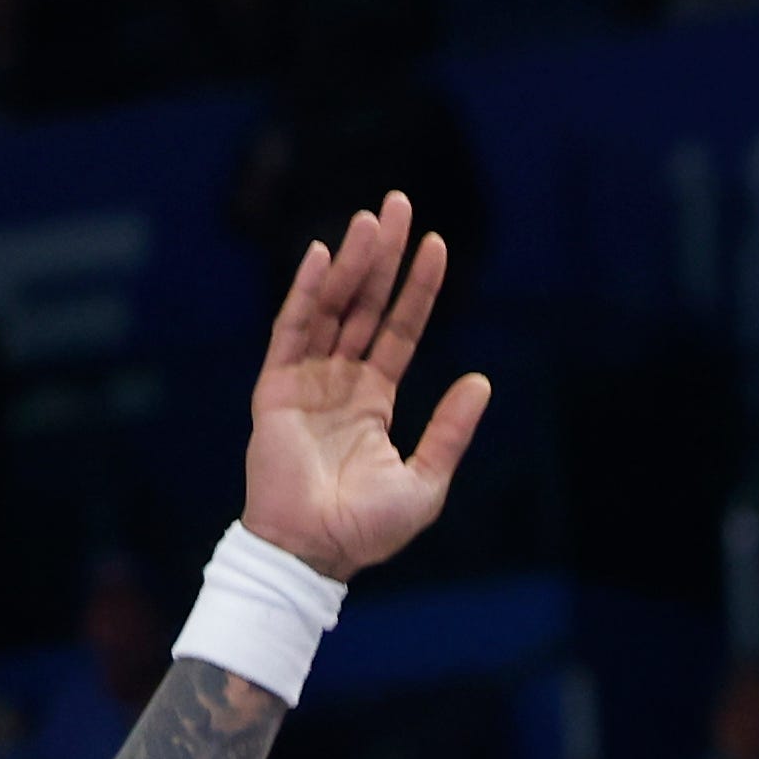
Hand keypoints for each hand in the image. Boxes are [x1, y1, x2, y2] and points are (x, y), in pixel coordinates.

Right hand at [242, 193, 493, 582]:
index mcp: (371, 402)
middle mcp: (338, 384)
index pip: (398, 331)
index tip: (439, 245)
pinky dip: (306, 294)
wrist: (314, 554)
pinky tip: (325, 256)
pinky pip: (291, 332)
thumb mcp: (426, 479)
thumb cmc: (366, 529)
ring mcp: (305, 383)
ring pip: (332, 309)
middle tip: (400, 204)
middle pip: (364, 306)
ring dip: (352, 263)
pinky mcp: (276, 391)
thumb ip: (450, 430)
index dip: (418, 290)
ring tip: (373, 220)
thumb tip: (481, 380)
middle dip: (383, 257)